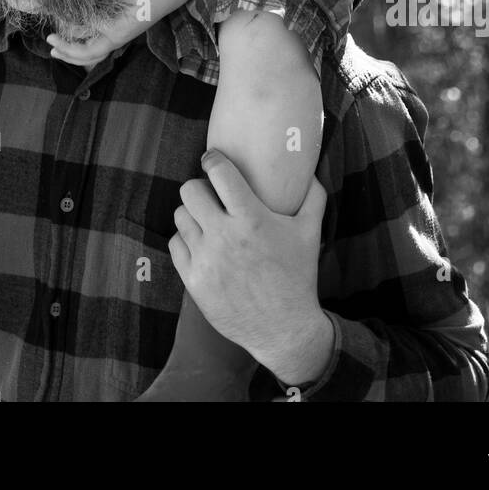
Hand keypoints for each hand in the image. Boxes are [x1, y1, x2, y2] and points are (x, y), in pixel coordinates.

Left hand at [46, 0, 181, 66]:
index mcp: (116, 33)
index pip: (87, 48)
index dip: (67, 44)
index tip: (51, 36)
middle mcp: (116, 39)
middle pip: (88, 57)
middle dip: (68, 53)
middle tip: (50, 44)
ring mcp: (118, 37)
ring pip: (94, 53)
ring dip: (75, 52)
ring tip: (58, 49)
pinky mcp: (119, 31)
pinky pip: (99, 45)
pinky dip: (85, 45)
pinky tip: (77, 38)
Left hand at [169, 149, 333, 384]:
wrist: (284, 330)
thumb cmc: (298, 277)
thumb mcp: (310, 233)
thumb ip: (312, 198)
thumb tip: (309, 171)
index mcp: (251, 220)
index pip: (219, 173)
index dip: (212, 160)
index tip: (212, 159)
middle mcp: (224, 237)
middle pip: (190, 191)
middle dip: (199, 187)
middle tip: (210, 195)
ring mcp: (206, 260)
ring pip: (181, 216)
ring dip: (193, 214)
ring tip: (207, 220)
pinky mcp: (194, 281)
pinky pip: (176, 244)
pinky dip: (186, 240)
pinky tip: (202, 244)